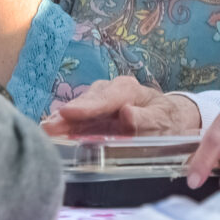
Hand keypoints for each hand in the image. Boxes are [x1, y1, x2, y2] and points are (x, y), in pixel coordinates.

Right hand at [47, 77, 200, 137]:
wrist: (172, 117)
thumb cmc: (167, 120)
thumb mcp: (162, 123)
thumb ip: (145, 120)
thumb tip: (126, 114)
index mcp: (129, 89)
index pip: (106, 98)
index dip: (86, 107)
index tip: (68, 114)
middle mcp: (112, 89)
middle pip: (88, 101)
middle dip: (68, 114)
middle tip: (49, 127)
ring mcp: (101, 97)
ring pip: (81, 106)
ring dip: (64, 119)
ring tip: (47, 129)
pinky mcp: (95, 109)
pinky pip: (79, 114)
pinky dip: (67, 122)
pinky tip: (53, 130)